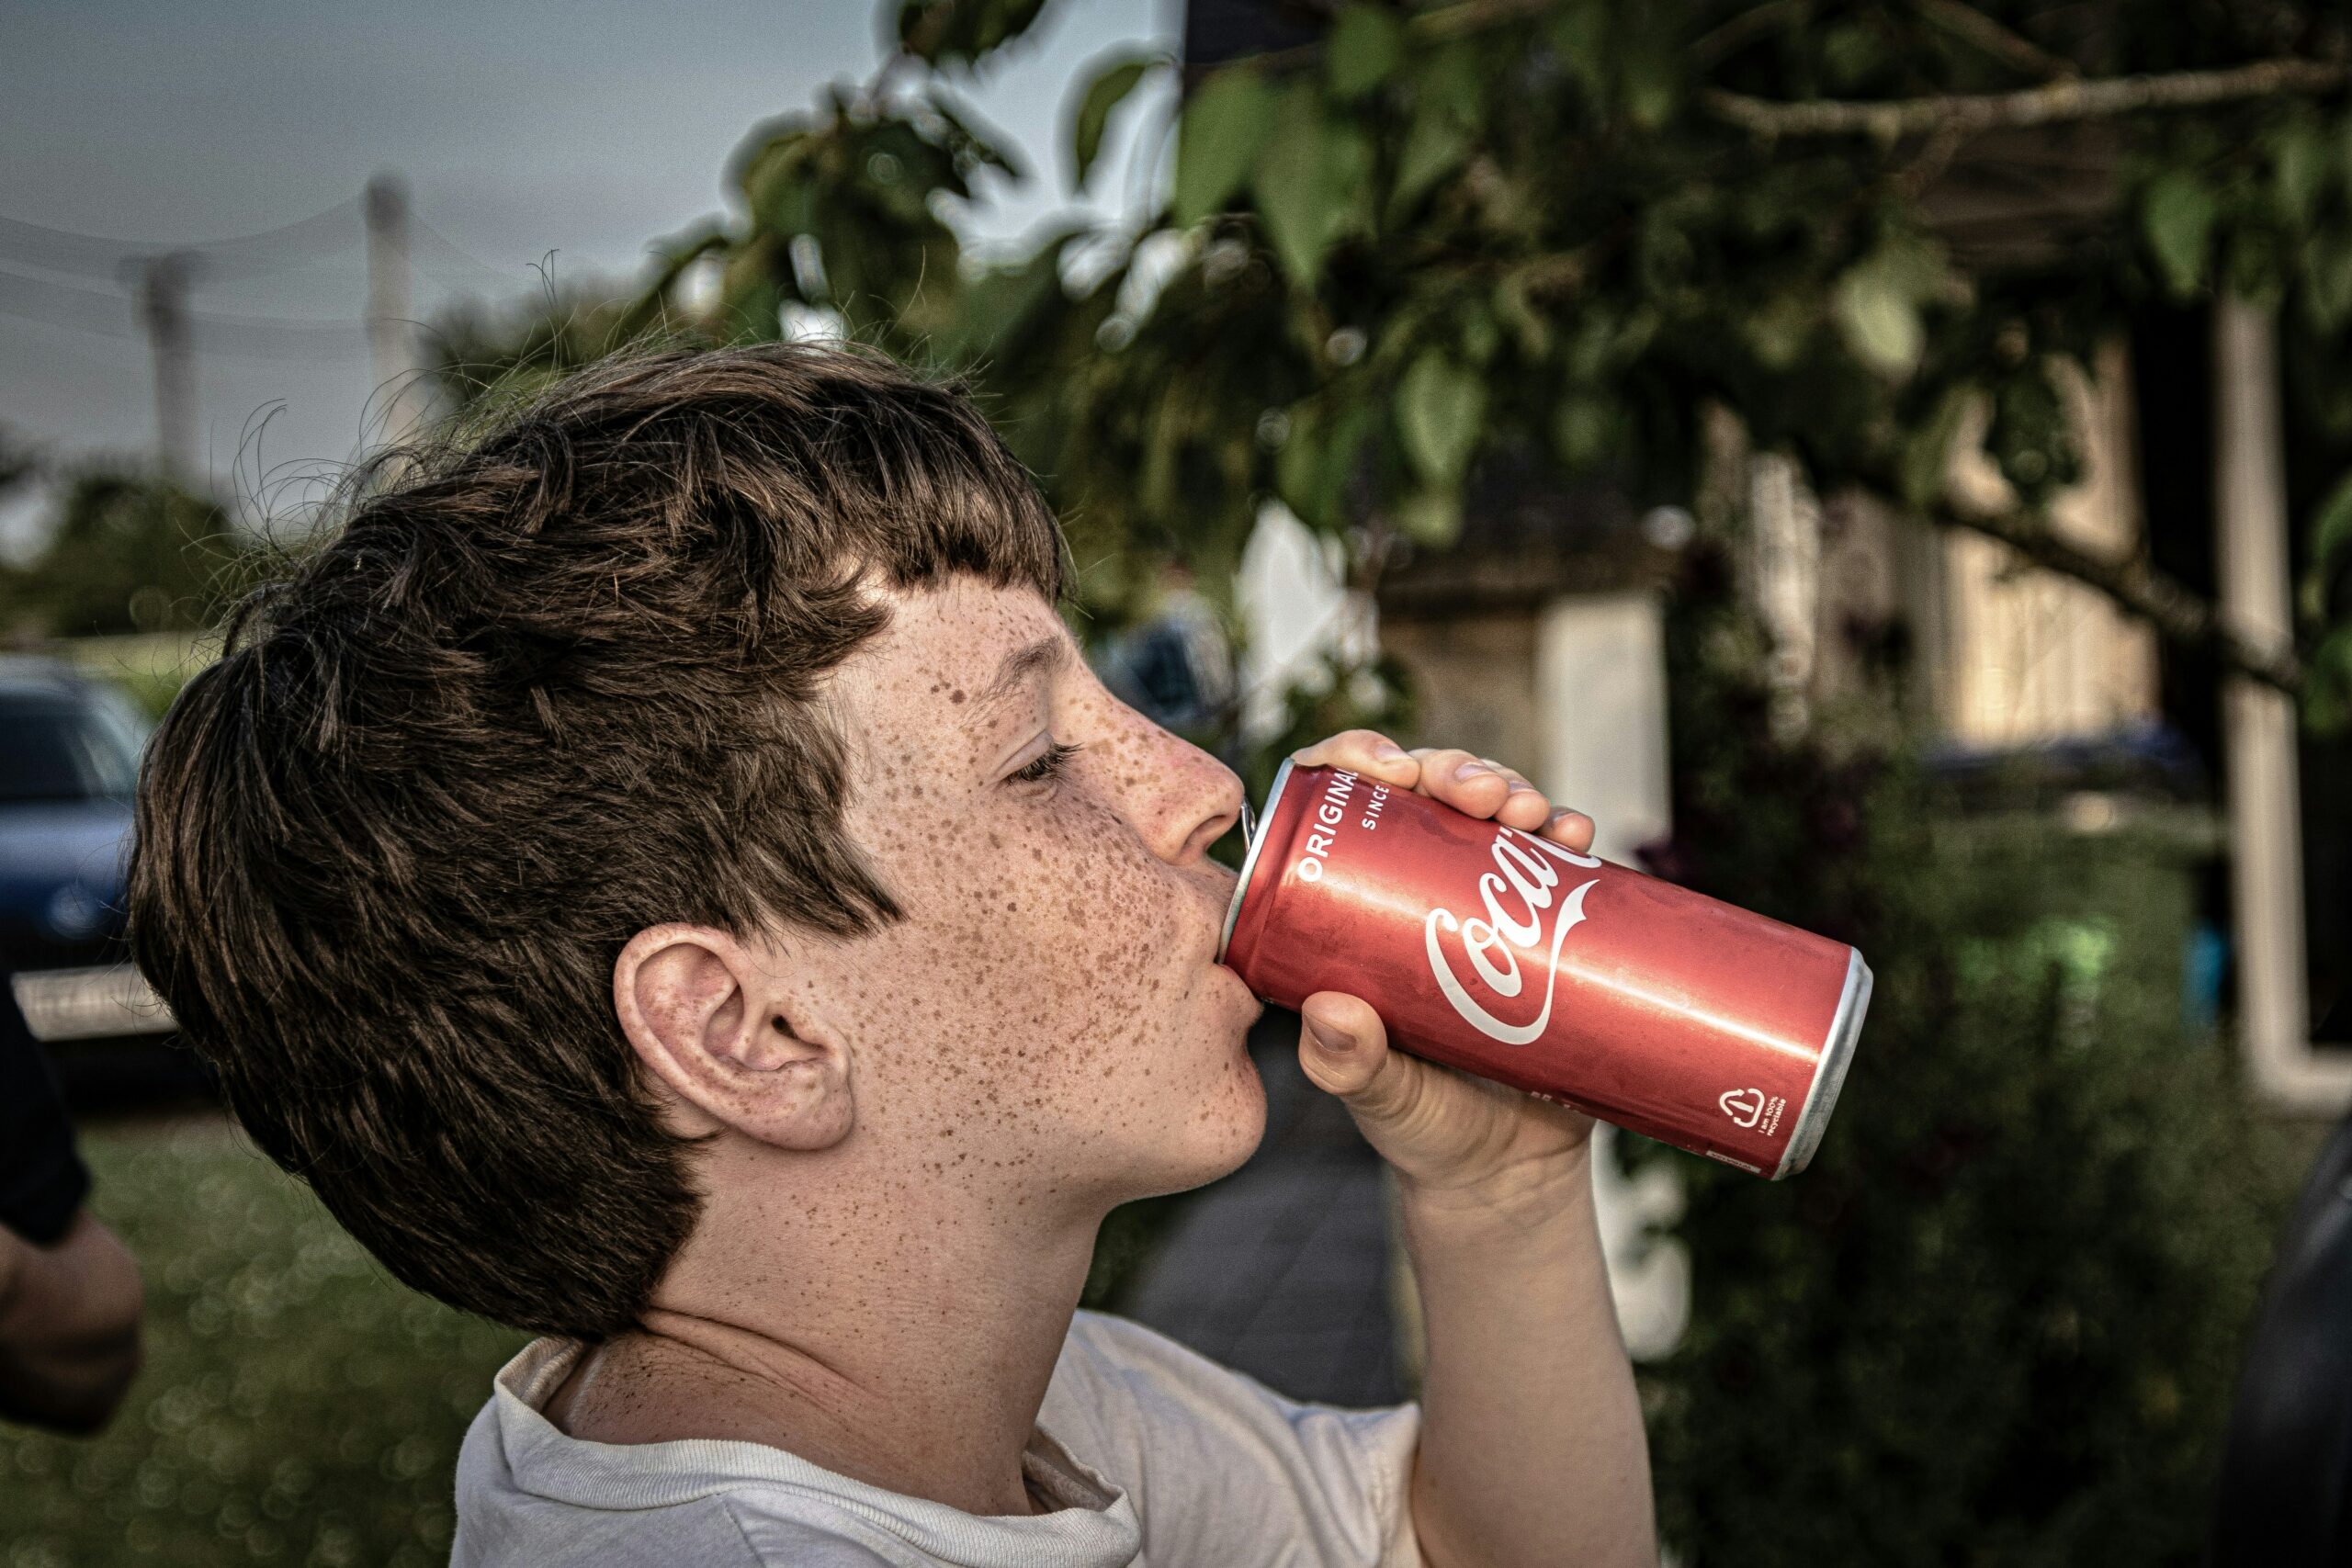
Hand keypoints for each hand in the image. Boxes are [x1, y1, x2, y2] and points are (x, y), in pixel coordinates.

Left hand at [1286, 731, 1600, 1211]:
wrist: (1506, 1171)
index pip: (1341, 804)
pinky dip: (1568, 833)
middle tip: (1476, 793)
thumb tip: (1329, 1011)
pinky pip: (1557, 861)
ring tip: (1529, 811)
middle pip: (1427, 792)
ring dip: (1513, 788)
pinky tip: (1575, 832)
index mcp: (1353, 907)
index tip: (1383, 764)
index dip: (1356, 758)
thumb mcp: (1377, 1097)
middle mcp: (1419, 887)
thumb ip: (1348, 1066)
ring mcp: (1488, 900)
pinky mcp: (1548, 923)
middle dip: (1453, 769)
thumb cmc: (1421, 1128)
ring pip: (1495, 812)